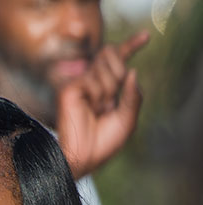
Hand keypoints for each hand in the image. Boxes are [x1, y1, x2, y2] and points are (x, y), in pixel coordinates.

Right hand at [57, 31, 149, 179]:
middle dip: (119, 72)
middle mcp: (91, 83)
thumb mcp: (128, 119)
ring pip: (103, 66)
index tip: (146, 37)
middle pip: (110, 53)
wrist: (85, 157)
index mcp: (106, 88)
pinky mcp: (69, 90)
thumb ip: (133, 96)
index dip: (131, 46)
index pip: (118, 61)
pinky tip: (90, 110)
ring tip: (100, 110)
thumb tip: (133, 71)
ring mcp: (79, 85)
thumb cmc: (104, 143)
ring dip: (109, 90)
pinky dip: (97, 95)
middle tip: (113, 98)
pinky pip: (92, 79)